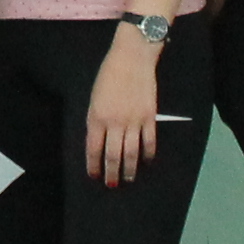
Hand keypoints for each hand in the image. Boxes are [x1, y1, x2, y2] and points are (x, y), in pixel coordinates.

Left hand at [84, 28, 163, 188]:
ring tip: (127, 179)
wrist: (132, 57)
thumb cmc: (109, 75)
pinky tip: (146, 161)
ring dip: (129, 169)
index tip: (94, 176)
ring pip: (131, 153)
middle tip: (111, 185)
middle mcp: (114, 122)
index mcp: (96, 117)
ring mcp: (133, 121)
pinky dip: (148, 154)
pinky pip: (149, 141)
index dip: (93, 165)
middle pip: (113, 156)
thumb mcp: (94, 97)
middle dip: (111, 173)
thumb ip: (96, 120)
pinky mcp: (149, 117)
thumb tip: (99, 141)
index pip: (93, 149)